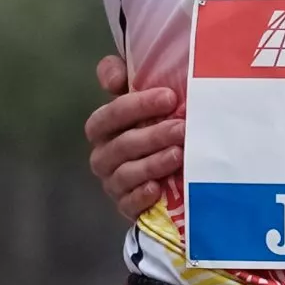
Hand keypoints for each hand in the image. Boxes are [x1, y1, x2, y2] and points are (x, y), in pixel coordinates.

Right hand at [84, 56, 184, 223]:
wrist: (162, 173)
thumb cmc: (151, 127)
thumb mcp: (139, 99)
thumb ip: (120, 77)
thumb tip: (112, 79)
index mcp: (103, 128)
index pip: (110, 115)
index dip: (136, 106)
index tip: (169, 97)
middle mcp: (104, 156)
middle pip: (121, 145)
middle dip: (152, 135)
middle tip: (181, 128)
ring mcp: (113, 183)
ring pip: (126, 174)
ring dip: (152, 163)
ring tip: (178, 155)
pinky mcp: (126, 207)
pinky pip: (128, 204)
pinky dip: (141, 196)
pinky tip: (157, 188)